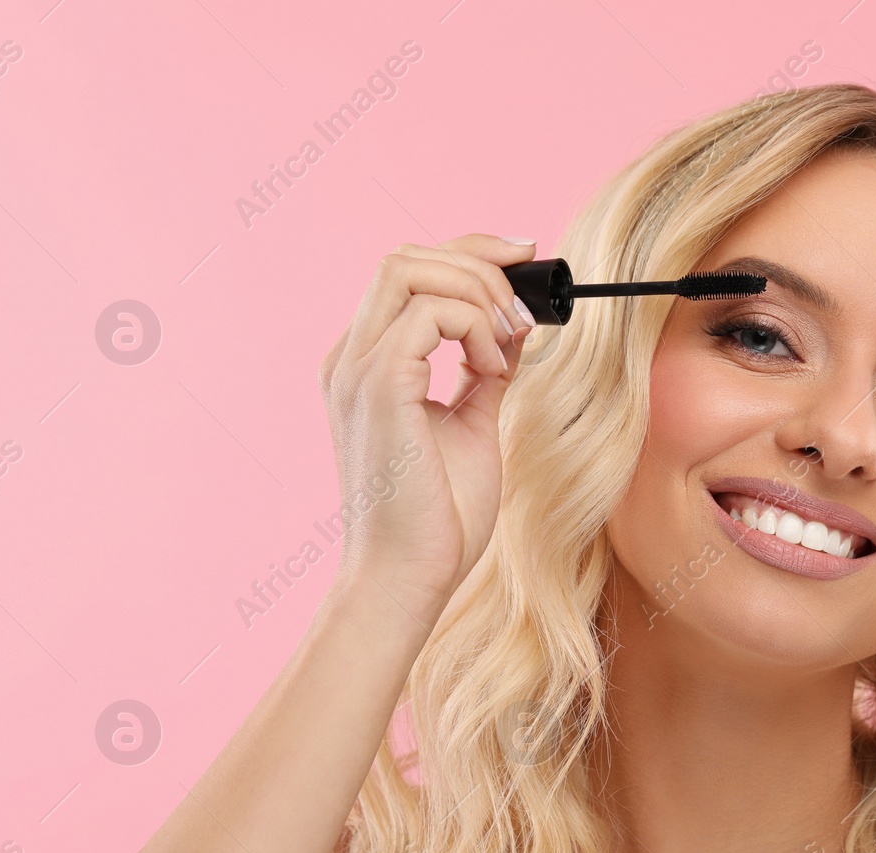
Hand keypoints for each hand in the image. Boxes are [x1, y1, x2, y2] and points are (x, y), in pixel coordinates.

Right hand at [318, 233, 537, 618]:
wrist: (410, 576)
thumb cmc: (438, 517)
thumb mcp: (472, 425)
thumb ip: (485, 371)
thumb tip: (515, 325)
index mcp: (367, 364)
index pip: (407, 273)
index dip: (469, 254)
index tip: (524, 259)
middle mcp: (351, 358)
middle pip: (405, 257)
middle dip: (478, 261)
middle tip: (525, 307)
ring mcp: (357, 369)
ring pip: (409, 269)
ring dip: (477, 292)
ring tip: (508, 344)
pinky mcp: (378, 385)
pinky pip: (428, 313)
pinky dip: (475, 326)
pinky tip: (493, 370)